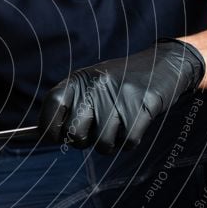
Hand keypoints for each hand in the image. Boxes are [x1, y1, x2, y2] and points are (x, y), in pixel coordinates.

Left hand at [39, 39, 204, 153]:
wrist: (163, 64)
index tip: (55, 137)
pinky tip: (133, 125)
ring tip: (118, 126)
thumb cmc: (120, 82)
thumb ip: (70, 105)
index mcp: (80, 79)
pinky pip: (127, 142)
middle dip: (84, 141)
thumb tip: (43, 135)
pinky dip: (129, 142)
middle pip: (75, 134)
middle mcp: (96, 86)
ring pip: (102, 143)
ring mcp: (120, 96)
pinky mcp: (143, 106)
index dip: (49, 127)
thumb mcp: (91, 83)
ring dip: (110, 143)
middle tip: (95, 133)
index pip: (53, 105)